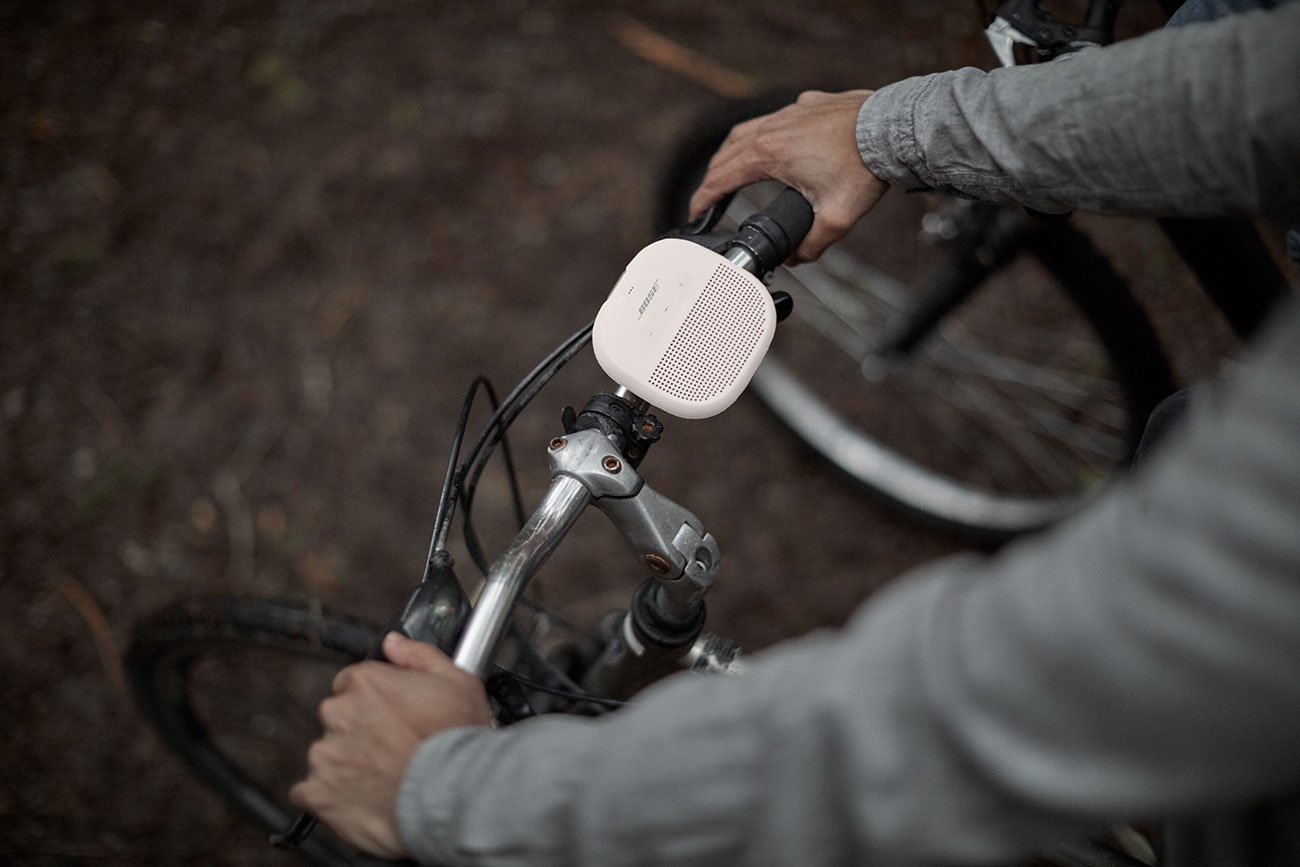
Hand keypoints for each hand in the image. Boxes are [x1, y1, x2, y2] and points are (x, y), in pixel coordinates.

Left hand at [289, 632, 491, 857]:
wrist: (453, 795)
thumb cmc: (457, 740)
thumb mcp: (458, 682)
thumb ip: (420, 655)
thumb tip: (393, 642)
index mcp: (367, 682)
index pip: (352, 682)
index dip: (373, 700)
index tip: (389, 716)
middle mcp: (339, 712)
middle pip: (337, 717)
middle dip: (358, 731)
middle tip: (390, 750)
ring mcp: (326, 754)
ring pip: (326, 755)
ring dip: (345, 765)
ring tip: (381, 781)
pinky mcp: (319, 794)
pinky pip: (309, 794)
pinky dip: (328, 799)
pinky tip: (358, 802)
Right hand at [688, 89, 888, 262]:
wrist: (892, 129)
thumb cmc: (865, 166)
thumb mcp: (836, 219)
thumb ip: (812, 245)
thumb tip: (798, 257)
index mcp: (768, 155)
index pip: (721, 179)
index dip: (703, 200)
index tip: (696, 214)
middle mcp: (772, 129)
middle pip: (726, 154)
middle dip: (712, 179)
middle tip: (708, 198)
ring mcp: (789, 113)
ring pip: (746, 131)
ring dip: (731, 154)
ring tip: (728, 170)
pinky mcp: (807, 105)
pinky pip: (774, 119)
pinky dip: (762, 135)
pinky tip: (771, 145)